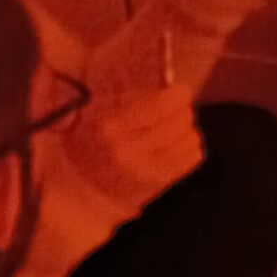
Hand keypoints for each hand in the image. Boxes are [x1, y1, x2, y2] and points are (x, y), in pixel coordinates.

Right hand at [62, 83, 203, 209]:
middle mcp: (130, 151)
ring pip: (190, 138)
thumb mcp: (99, 113)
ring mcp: (146, 170)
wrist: (83, 187)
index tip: (181, 92)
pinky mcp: (160, 184)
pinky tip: (175, 145)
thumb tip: (173, 89)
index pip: (159, 107)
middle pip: (180, 121)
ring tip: (172, 128)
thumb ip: (132, 99)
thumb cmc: (92, 140)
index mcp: (111, 129)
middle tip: (175, 110)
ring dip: (186, 129)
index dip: (178, 96)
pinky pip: (193, 156)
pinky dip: (189, 146)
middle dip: (182, 111)